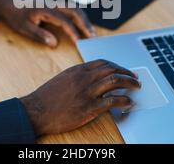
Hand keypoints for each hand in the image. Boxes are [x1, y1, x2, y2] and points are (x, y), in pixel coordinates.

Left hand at [0, 0, 95, 46]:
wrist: (8, 3)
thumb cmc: (15, 17)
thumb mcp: (24, 28)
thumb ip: (39, 35)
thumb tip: (54, 43)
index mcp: (45, 9)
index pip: (64, 21)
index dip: (73, 32)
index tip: (80, 42)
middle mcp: (52, 3)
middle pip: (74, 10)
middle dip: (85, 23)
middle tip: (93, 37)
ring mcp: (54, 2)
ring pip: (74, 8)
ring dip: (84, 19)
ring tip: (91, 32)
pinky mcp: (54, 4)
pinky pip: (70, 8)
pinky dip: (79, 16)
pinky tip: (83, 24)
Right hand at [20, 59, 140, 136]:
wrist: (36, 110)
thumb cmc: (47, 97)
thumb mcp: (62, 79)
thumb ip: (78, 76)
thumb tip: (92, 76)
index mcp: (78, 70)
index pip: (104, 63)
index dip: (117, 66)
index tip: (124, 70)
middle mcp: (84, 78)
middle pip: (112, 70)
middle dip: (127, 73)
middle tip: (135, 78)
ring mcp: (87, 92)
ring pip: (115, 82)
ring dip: (129, 83)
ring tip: (136, 87)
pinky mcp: (89, 108)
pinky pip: (112, 101)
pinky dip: (124, 100)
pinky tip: (128, 102)